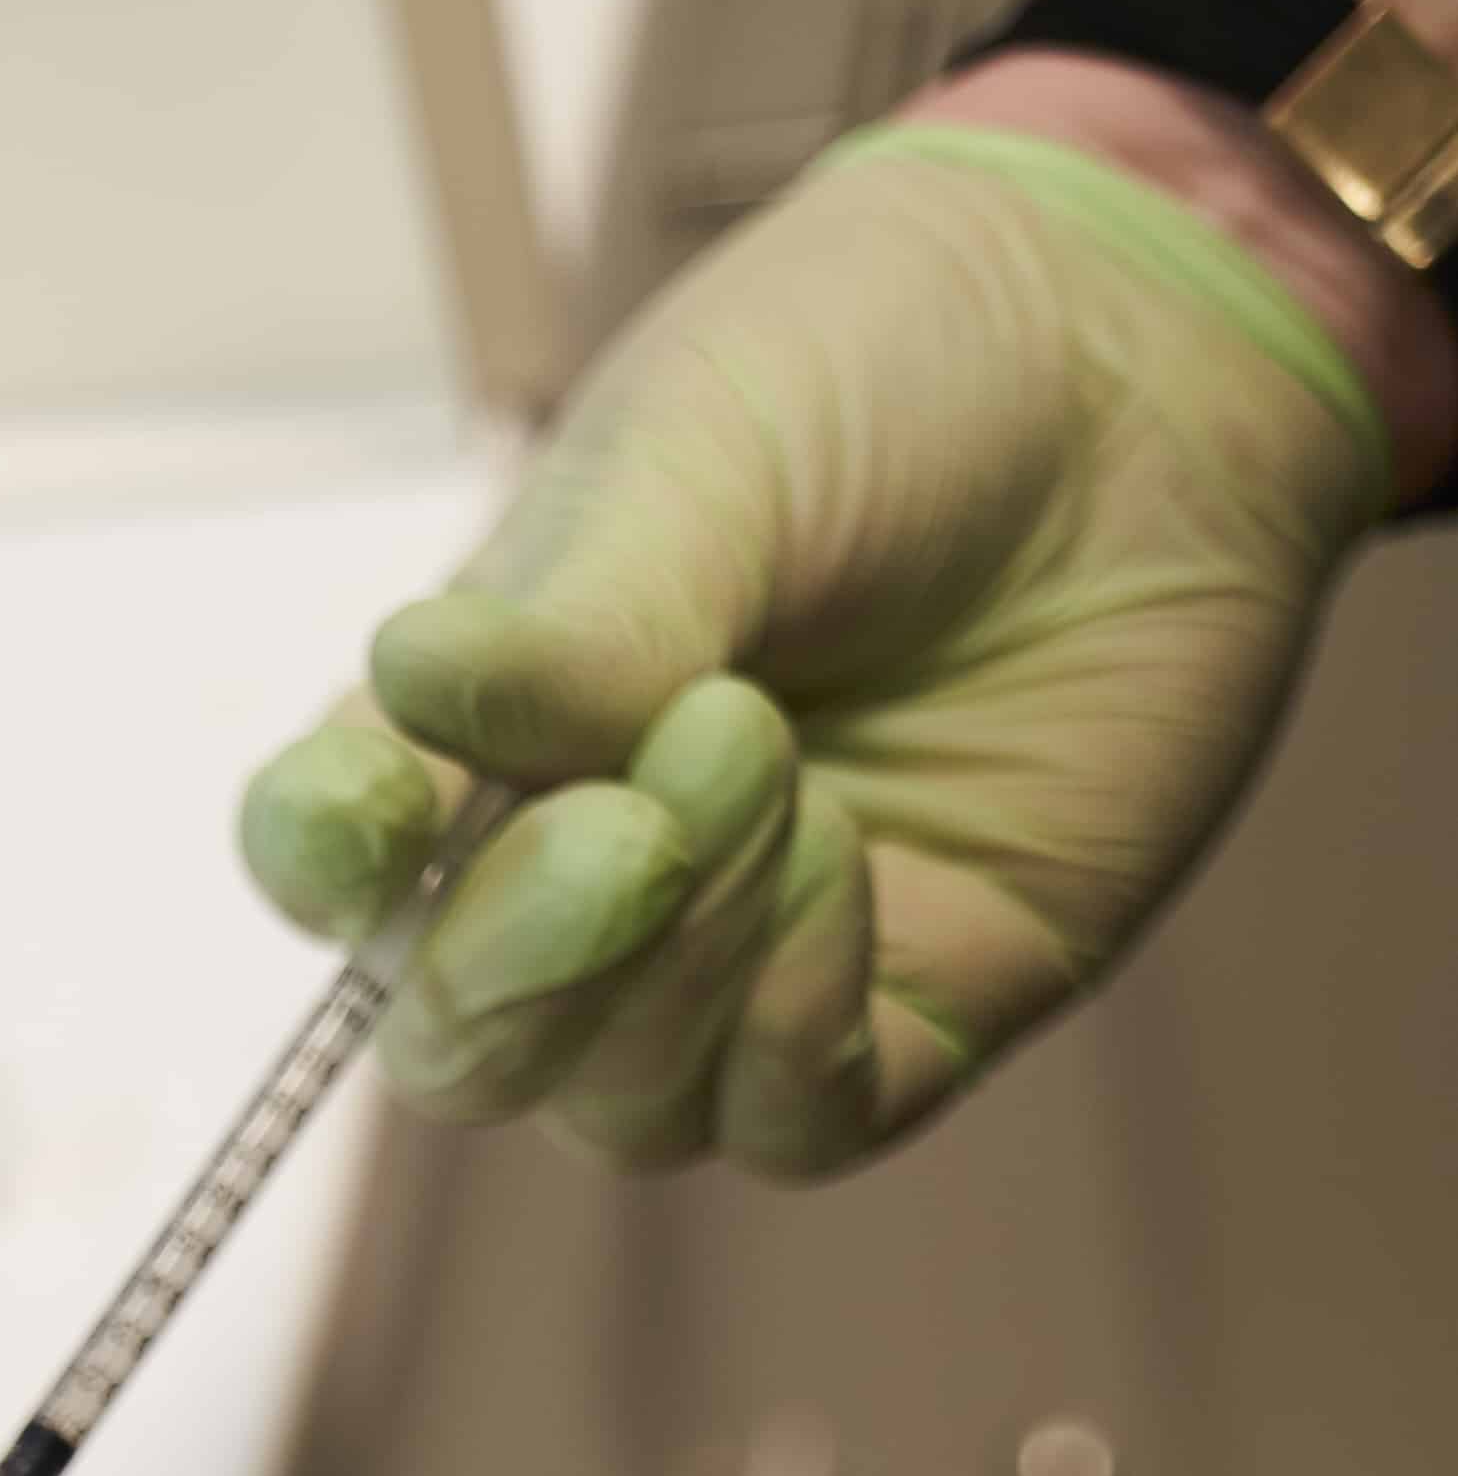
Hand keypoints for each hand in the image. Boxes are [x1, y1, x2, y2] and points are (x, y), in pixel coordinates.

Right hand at [241, 116, 1398, 1177]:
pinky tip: (844, 857)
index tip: (369, 816)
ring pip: (613, 1103)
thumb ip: (573, 623)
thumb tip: (411, 687)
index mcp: (487, 727)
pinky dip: (785, 1021)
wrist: (1147, 353)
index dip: (329, 866)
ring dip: (674, 961)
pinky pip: (783, 1123)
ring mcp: (737, 961)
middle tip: (629, 822)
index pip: (336, 861)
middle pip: (458, 1042)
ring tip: (771, 756)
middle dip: (515, 963)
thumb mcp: (706, 460)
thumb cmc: (898, 367)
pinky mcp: (904, 1014)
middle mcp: (587, 871)